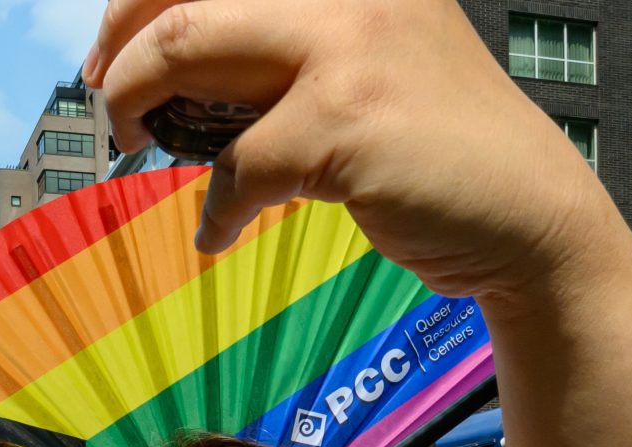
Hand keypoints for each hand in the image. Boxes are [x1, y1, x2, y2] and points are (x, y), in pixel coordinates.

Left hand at [85, 0, 600, 300]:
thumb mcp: (371, 64)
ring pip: (188, 48)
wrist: (525, 214)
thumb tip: (188, 79)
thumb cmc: (436, 149)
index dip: (139, 0)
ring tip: (131, 145)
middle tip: (106, 100)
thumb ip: (292, 52)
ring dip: (137, 103)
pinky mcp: (344, 122)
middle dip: (120, 47)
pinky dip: (214, 211)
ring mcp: (348, 44)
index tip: (110, 49)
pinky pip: (237, 167)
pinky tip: (214, 237)